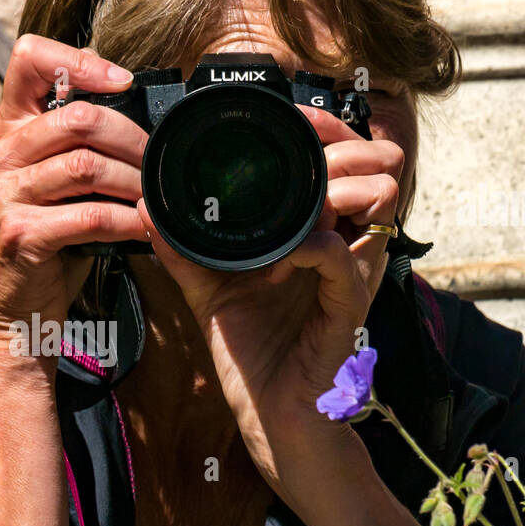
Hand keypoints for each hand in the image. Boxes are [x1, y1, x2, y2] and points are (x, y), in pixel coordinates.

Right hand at [0, 35, 148, 370]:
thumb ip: (76, 149)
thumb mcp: (54, 188)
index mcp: (6, 135)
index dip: (81, 60)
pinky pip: (90, 215)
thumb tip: (140, 118)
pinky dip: (127, 220)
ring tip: (156, 197)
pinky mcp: (21, 235)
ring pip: (88, 166)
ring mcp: (3, 197)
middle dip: (131, 138)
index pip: (29, 60)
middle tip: (157, 161)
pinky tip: (146, 227)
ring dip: (134, 182)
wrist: (16, 315)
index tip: (125, 84)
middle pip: (78, 117)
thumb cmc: (46, 248)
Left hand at [138, 104, 403, 508]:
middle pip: (378, 161)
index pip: (350, 152)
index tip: (290, 118)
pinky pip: (344, 257)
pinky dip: (315, 246)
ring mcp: (354, 271)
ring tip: (293, 210)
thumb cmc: (250, 346)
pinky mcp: (349, 305)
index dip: (327, 125)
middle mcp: (348, 241)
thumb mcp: (210, 285)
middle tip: (296, 153)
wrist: (267, 407)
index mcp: (324, 227)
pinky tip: (285, 254)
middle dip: (337, 146)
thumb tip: (146, 207)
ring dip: (333, 188)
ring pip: (378, 196)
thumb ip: (182, 246)